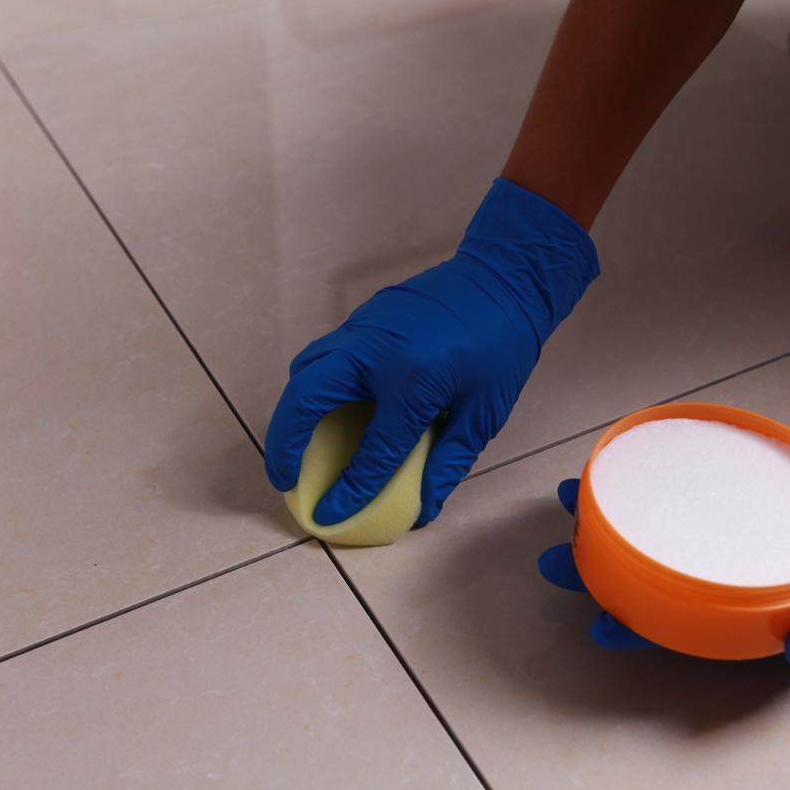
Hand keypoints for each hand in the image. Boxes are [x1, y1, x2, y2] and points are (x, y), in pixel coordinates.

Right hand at [265, 178, 598, 527]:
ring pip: (307, 370)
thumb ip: (448, 461)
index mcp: (412, 380)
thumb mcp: (484, 411)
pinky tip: (328, 407)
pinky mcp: (364, 317)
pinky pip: (325, 355)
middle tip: (284, 478)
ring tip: (297, 445)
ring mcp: (364, 328)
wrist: (505, 275)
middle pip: (306, 399)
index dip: (349, 489)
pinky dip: (314, 385)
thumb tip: (423, 509)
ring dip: (294, 410)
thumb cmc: (503, 343)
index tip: (328, 515)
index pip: (372, 449)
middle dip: (285, 442)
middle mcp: (374, 350)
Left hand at [538, 440, 789, 666]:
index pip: (680, 630)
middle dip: (595, 575)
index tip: (598, 624)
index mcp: (748, 615)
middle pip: (646, 583)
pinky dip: (641, 480)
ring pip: (647, 534)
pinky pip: (672, 492)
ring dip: (603, 520)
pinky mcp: (723, 497)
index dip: (636, 630)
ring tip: (566, 498)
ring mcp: (718, 538)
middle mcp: (723, 579)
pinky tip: (615, 464)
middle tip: (555, 562)